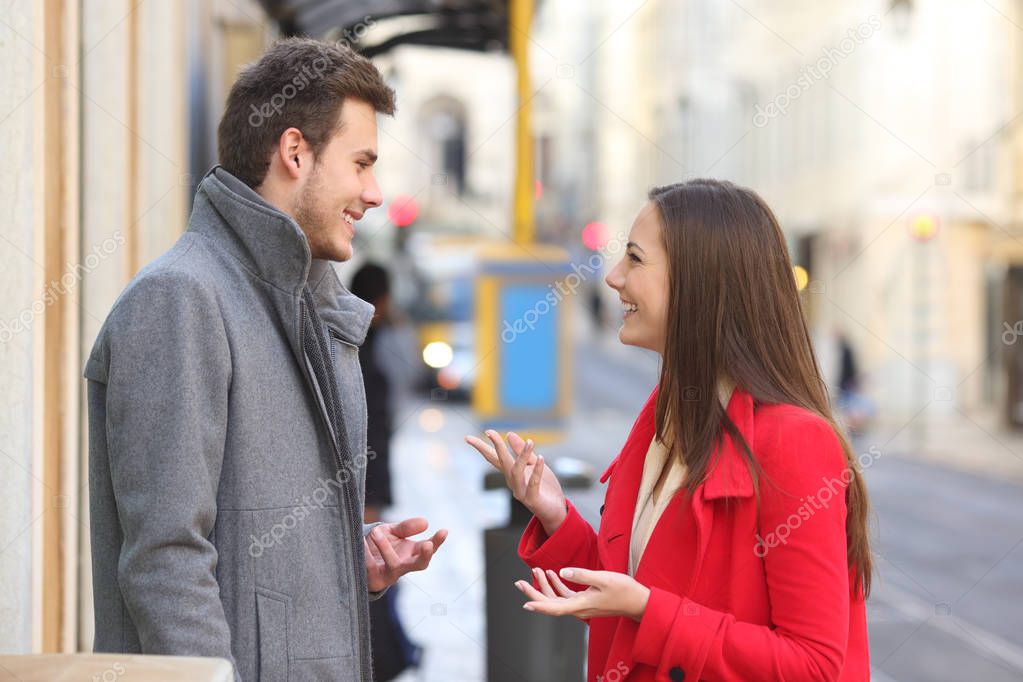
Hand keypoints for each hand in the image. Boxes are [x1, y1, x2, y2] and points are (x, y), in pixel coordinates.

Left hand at [365, 517, 447, 591]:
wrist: (360, 557)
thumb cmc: (381, 543)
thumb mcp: (394, 531)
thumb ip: (406, 527)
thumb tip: (425, 523)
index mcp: (413, 552)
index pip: (430, 548)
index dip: (438, 541)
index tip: (444, 531)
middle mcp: (405, 565)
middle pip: (420, 564)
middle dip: (425, 555)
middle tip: (427, 544)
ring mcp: (391, 574)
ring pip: (394, 565)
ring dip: (386, 549)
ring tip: (376, 532)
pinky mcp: (375, 580)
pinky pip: (371, 568)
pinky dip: (366, 554)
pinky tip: (362, 542)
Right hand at [464, 430, 566, 534]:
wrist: (556, 510)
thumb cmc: (545, 487)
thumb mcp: (534, 464)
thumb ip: (522, 451)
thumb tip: (508, 434)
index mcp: (511, 473)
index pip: (494, 458)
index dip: (482, 447)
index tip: (468, 438)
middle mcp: (512, 482)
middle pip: (501, 462)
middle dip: (496, 447)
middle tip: (489, 432)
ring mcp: (520, 492)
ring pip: (516, 472)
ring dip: (522, 456)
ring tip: (530, 441)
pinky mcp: (532, 500)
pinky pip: (533, 484)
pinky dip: (537, 471)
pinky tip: (541, 458)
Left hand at [515, 567, 649, 621]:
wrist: (638, 601)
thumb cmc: (624, 590)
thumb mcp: (603, 578)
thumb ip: (582, 575)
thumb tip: (562, 572)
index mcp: (581, 605)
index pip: (554, 607)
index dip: (538, 604)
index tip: (525, 602)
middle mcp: (578, 608)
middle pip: (550, 603)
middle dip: (534, 593)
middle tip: (519, 582)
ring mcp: (582, 606)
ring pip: (557, 599)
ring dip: (545, 586)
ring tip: (536, 570)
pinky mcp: (586, 601)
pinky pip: (566, 596)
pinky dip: (557, 585)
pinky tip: (552, 574)